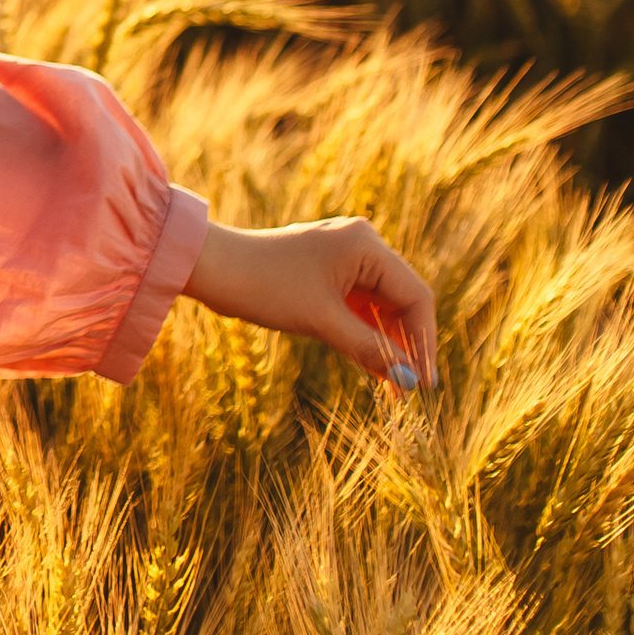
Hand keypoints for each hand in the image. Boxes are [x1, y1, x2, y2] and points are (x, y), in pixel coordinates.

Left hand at [188, 214, 438, 396]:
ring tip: (392, 386)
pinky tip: (371, 364)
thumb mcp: (321, 322)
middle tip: (408, 391)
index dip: (423, 342)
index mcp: (366, 245)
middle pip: (401, 299)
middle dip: (405, 344)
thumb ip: (370, 349)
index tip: (423, 384)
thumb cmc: (264, 287)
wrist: (210, 267)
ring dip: (385, 342)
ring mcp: (343, 254)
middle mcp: (361, 243)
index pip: (414, 296)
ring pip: (380, 304)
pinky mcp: (327, 268)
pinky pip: (358, 303)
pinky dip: (364, 331)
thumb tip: (411, 382)